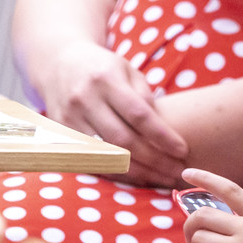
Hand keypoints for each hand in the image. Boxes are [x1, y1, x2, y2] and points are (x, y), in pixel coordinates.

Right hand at [31, 40, 188, 183]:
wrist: (59, 63)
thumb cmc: (103, 68)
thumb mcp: (127, 70)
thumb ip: (144, 96)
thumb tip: (163, 128)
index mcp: (106, 80)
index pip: (138, 114)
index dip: (162, 135)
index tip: (183, 150)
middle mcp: (85, 100)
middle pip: (123, 140)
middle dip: (154, 160)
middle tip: (177, 172)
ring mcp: (68, 119)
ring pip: (106, 156)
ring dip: (136, 173)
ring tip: (161, 180)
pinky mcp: (59, 135)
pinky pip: (90, 161)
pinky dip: (114, 172)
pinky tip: (135, 178)